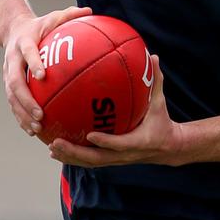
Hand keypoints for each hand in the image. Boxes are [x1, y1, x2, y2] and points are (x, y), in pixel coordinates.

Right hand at [2, 6, 91, 136]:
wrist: (13, 30)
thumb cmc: (41, 25)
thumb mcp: (54, 16)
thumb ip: (70, 14)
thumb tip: (90, 11)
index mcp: (24, 42)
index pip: (27, 53)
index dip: (34, 63)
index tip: (43, 75)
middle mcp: (13, 59)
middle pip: (14, 81)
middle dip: (25, 100)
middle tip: (40, 114)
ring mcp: (8, 73)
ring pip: (11, 97)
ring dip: (22, 113)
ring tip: (36, 128)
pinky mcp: (9, 84)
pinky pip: (13, 103)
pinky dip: (21, 117)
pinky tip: (34, 131)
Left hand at [47, 56, 185, 166]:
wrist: (168, 148)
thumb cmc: (162, 122)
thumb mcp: (160, 102)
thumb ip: (156, 81)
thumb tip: (153, 57)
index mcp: (139, 141)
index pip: (120, 143)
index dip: (105, 141)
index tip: (90, 134)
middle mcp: (125, 154)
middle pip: (97, 158)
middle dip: (76, 152)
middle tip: (57, 142)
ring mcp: (117, 160)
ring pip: (90, 162)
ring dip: (70, 157)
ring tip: (51, 147)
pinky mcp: (111, 160)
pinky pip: (90, 161)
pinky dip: (73, 157)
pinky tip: (56, 149)